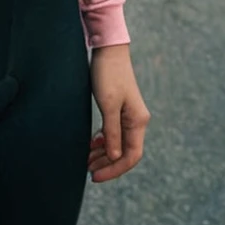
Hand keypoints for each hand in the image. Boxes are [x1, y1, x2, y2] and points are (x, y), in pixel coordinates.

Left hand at [87, 43, 149, 182]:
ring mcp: (128, 114)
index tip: (95, 176)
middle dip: (107, 164)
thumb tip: (116, 157)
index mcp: (138, 121)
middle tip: (87, 171)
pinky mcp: (119, 107)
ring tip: (86, 161)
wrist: (108, 48)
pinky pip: (113, 131)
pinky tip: (91, 144)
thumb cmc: (107, 74)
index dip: (114, 169)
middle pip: (124, 152)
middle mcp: (136, 120)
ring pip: (118, 142)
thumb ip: (112, 132)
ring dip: (103, 153)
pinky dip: (103, 140)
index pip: (131, 156)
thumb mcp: (108, 105)